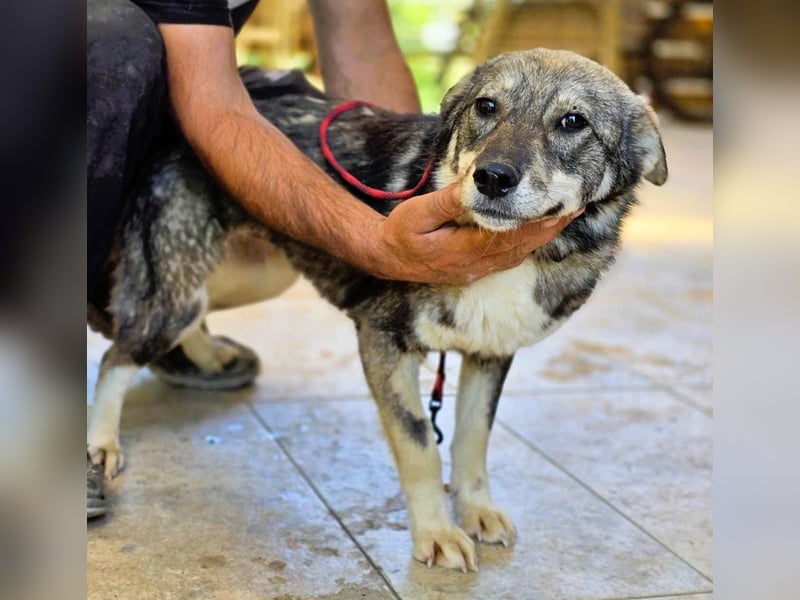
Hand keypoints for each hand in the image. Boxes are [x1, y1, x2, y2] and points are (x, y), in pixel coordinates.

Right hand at [367, 183, 582, 283]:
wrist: (386, 258)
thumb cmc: (400, 233)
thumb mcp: (417, 214)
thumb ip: (447, 202)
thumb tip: (474, 187)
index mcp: (464, 251)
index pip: (511, 236)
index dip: (539, 223)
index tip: (561, 207)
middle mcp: (476, 265)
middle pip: (523, 247)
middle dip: (550, 228)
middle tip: (577, 208)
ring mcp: (476, 270)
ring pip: (519, 254)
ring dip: (543, 237)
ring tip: (565, 217)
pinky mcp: (475, 270)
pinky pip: (510, 258)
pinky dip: (528, 244)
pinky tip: (539, 232)